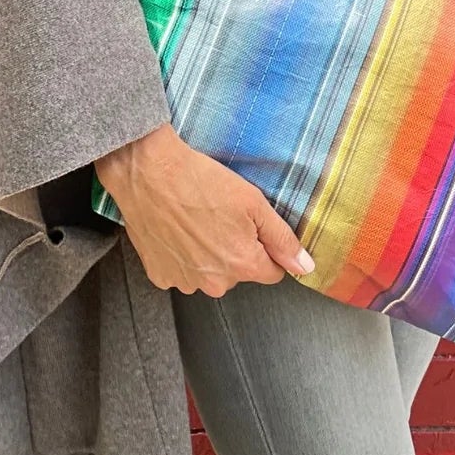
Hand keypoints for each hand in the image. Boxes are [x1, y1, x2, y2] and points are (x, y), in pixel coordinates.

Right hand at [95, 123, 315, 296]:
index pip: (272, 272)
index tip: (253, 227)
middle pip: (239, 272)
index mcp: (241, 264)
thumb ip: (282, 238)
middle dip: (236, 249)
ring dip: (208, 253)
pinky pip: (182, 271)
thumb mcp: (253, 201)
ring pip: (210, 273)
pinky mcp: (160, 275)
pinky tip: (177, 229)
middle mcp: (214, 282)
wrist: (149, 172)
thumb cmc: (200, 180)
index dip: (268, 248)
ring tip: (197, 219)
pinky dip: (182, 255)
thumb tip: (305, 266)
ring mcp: (185, 282)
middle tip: (221, 216)